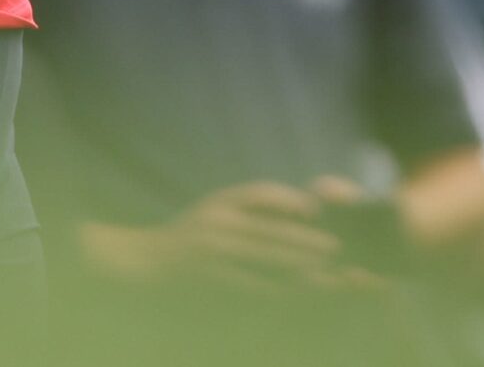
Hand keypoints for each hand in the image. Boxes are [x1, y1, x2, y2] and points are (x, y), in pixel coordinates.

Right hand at [88, 182, 346, 291]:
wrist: (150, 262)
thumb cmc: (194, 232)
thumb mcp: (218, 207)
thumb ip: (256, 204)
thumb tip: (306, 209)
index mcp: (220, 202)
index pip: (258, 193)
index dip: (289, 200)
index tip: (315, 211)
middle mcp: (215, 224)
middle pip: (266, 230)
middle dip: (303, 240)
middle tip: (333, 247)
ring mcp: (212, 253)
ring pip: (263, 259)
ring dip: (297, 265)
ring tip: (324, 271)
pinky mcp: (212, 280)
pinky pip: (252, 286)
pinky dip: (278, 289)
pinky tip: (297, 291)